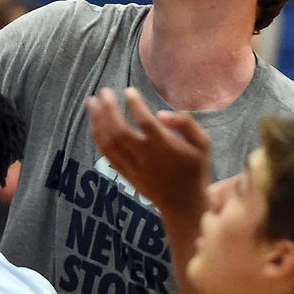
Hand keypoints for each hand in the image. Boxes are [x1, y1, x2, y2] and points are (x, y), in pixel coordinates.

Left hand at [85, 87, 210, 217]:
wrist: (183, 202)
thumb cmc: (194, 168)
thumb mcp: (203, 144)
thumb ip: (186, 124)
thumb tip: (161, 114)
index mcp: (165, 147)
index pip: (145, 123)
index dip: (135, 105)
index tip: (129, 91)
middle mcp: (146, 157)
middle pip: (120, 131)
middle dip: (109, 110)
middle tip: (104, 91)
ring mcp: (133, 166)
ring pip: (109, 142)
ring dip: (97, 121)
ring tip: (91, 102)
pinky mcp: (126, 173)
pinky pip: (107, 154)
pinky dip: (98, 137)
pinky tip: (95, 123)